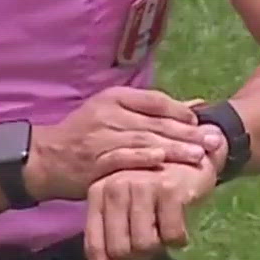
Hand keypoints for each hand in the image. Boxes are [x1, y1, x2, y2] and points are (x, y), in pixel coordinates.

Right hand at [24, 87, 212, 201]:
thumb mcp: (115, 113)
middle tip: (213, 141)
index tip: (202, 124)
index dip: (181, 112)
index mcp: (115, 97)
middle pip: (155, 121)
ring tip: (197, 156)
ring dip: (173, 149)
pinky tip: (161, 162)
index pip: (156, 100)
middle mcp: (109, 113)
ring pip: (143, 140)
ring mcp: (100, 137)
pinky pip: (121, 157)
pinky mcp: (93, 161)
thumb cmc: (87, 135)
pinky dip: (142, 159)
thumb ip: (154, 110)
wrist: (47, 158)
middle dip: (187, 132)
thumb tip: (197, 104)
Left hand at [84, 128, 225, 259]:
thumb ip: (114, 235)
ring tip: (166, 230)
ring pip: (144, 245)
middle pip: (120, 249)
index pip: (94, 243)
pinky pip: (172, 236)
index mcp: (99, 191)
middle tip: (154, 245)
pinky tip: (181, 225)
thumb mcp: (129, 205)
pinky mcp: (168, 189)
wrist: (196, 151)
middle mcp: (115, 186)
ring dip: (160, 247)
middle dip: (139, 257)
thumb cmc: (158, 184)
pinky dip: (179, 238)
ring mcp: (141, 186)